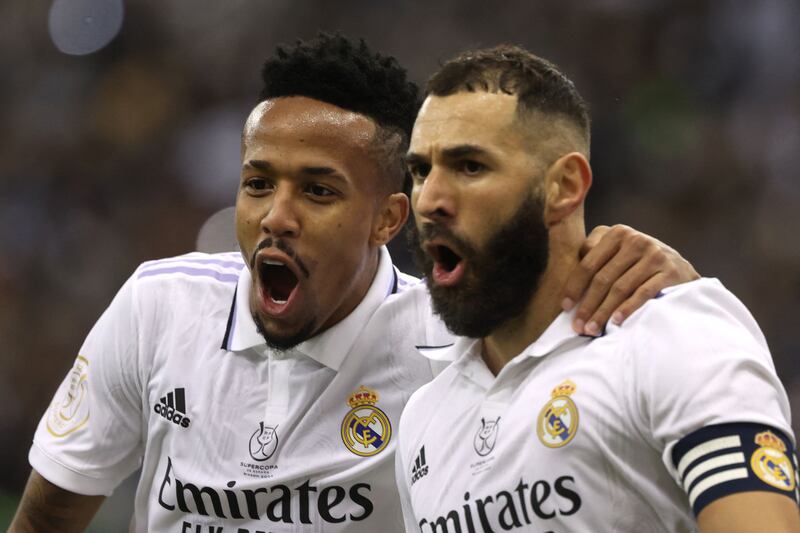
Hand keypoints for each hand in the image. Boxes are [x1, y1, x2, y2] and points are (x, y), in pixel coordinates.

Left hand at [561, 224, 698, 335]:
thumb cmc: (637, 262)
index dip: (574, 286)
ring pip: (620, 288)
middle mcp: (635, 240)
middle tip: (578, 326)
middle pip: (602, 278)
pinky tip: (615, 323)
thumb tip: (566, 284)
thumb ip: (594, 256)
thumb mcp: (616, 251)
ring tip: (592, 330)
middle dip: (587, 305)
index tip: (565, 307)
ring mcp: (654, 254)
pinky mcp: (669, 271)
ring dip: (603, 312)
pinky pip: (642, 293)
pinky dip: (627, 309)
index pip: (588, 263)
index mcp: (616, 233)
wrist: (680, 267)